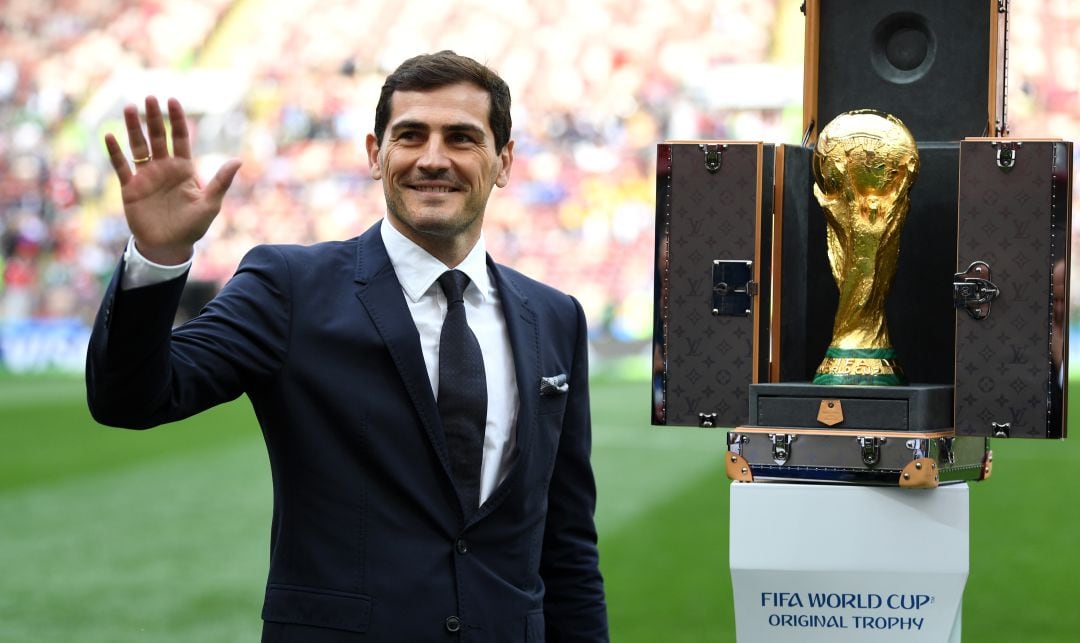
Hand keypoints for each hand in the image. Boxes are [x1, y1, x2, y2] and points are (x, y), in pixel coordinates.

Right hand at [104, 96, 241, 264]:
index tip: (172, 101)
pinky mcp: (131, 188)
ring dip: (132, 128)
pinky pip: (121, 167)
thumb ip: (221, 181)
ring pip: (138, 146)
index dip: (176, 120)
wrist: (169, 246)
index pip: (180, 138)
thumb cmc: (192, 226)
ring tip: (128, 107)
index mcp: (184, 168)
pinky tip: (109, 136)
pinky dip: (115, 153)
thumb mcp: (210, 204)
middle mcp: (164, 168)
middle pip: (157, 137)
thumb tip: (238, 160)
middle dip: (153, 118)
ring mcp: (146, 176)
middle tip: (149, 98)